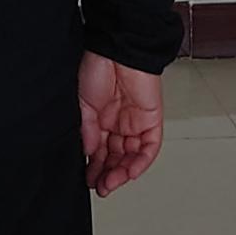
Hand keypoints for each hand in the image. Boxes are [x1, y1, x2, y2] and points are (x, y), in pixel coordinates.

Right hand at [77, 53, 164, 197]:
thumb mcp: (83, 103)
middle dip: (108, 174)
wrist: (117, 48)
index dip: (94, 167)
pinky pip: (149, 147)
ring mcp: (135, 122)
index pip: (99, 151)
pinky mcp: (151, 120)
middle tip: (100, 186)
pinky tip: (130, 171)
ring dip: (123, 172)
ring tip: (112, 182)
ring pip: (132, 156)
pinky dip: (141, 161)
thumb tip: (88, 154)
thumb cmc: (97, 65)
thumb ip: (87, 130)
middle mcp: (118, 123)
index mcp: (100, 119)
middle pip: (116, 157)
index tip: (89, 180)